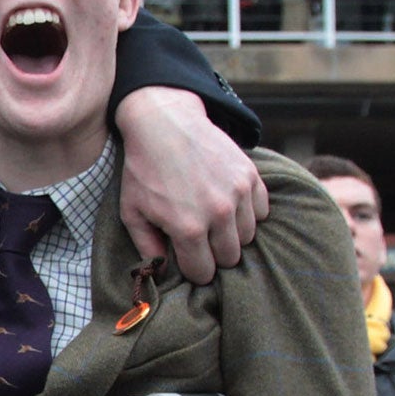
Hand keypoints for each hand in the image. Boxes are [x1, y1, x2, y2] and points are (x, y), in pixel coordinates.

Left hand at [116, 86, 267, 283]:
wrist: (164, 123)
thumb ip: (148, 247)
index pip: (203, 272)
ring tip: (213, 221)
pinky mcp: (251, 176)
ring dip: (232, 235)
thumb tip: (162, 272)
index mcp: (188, 228)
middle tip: (200, 240)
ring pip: (248, 237)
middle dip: (213, 255)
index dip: (193, 270)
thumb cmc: (144, 171)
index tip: (188, 259)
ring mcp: (238, 193)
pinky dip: (248, 213)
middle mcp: (218, 213)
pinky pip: (262, 212)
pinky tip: (228, 204)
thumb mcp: (132, 212)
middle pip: (229, 258)